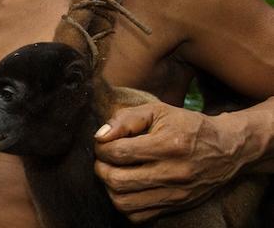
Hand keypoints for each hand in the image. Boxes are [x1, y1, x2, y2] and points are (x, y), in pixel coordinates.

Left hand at [93, 102, 243, 222]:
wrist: (227, 149)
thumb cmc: (187, 125)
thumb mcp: (158, 111)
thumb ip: (126, 119)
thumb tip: (100, 136)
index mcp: (168, 145)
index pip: (119, 152)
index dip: (102, 147)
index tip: (103, 142)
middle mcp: (172, 173)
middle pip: (118, 181)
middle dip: (101, 168)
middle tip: (103, 159)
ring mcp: (175, 194)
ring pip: (124, 203)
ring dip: (109, 188)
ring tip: (113, 172)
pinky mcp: (176, 207)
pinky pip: (138, 216)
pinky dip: (125, 204)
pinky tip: (127, 187)